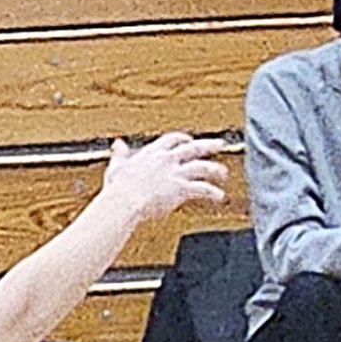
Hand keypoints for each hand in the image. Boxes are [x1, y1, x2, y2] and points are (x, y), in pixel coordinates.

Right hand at [97, 132, 229, 223]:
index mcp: (153, 153)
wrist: (124, 202)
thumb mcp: (117, 167)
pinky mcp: (182, 188)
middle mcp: (168, 160)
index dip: (181, 139)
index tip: (188, 140)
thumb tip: (117, 144)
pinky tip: (219, 196)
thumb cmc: (117, 188)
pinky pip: (202, 189)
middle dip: (209, 145)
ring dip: (215, 169)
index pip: (172, 140)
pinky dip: (213, 192)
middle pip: (194, 148)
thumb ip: (120, 155)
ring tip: (223, 173)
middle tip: (220, 144)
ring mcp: (176, 173)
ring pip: (203, 167)